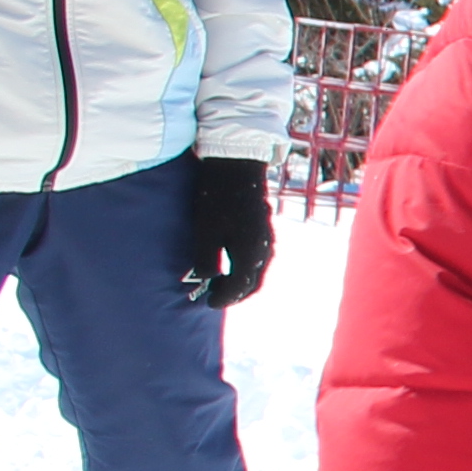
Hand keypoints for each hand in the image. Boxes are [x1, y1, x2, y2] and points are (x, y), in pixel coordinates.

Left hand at [182, 155, 273, 308]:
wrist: (236, 167)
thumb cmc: (216, 199)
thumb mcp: (204, 232)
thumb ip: (206, 261)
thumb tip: (208, 280)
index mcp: (250, 254)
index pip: (240, 287)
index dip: (223, 298)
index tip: (208, 303)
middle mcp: (264, 250)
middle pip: (253, 284)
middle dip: (235, 294)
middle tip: (214, 296)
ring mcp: (267, 239)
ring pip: (258, 272)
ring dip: (241, 282)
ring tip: (221, 281)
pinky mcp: (264, 229)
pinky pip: (259, 259)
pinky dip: (246, 269)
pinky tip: (231, 262)